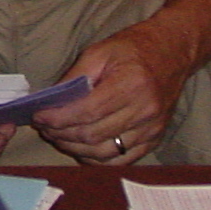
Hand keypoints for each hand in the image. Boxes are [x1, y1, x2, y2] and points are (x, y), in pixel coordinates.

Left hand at [34, 23, 191, 164]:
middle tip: (44, 126)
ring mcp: (152, 129)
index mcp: (131, 85)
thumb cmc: (133, 49)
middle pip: (92, 135)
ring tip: (58, 137)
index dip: (58, 118)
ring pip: (104, 152)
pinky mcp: (154, 140)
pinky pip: (121, 160)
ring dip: (74, 148)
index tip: (38, 116)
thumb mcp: (99, 52)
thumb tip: (51, 100)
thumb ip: (75, 77)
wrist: (172, 52)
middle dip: (61, 134)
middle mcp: (144, 110)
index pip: (87, 112)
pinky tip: (80, 148)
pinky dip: (96, 159)